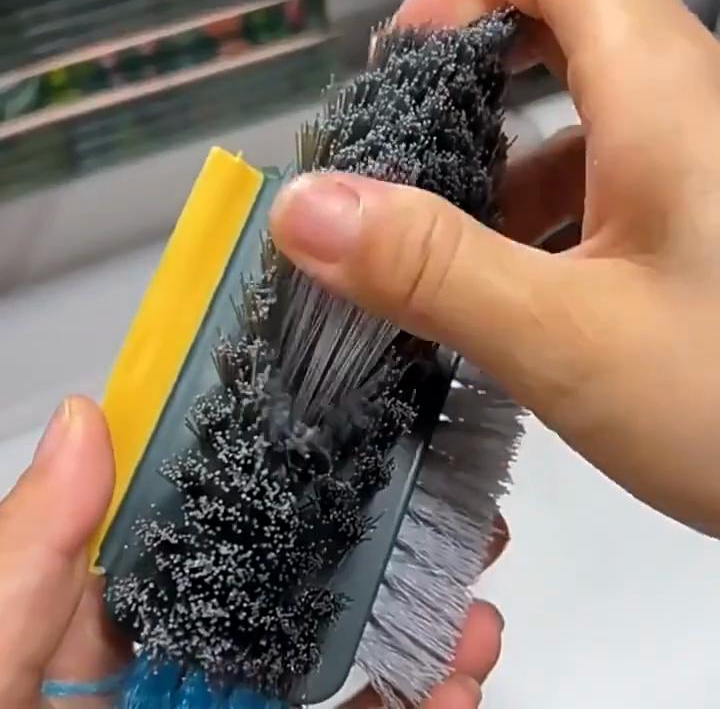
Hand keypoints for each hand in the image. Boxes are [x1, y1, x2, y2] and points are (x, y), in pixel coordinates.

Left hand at [0, 399, 505, 707]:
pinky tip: (457, 686)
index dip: (280, 484)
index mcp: (123, 626)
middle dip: (378, 557)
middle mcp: (193, 668)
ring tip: (472, 611)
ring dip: (419, 637)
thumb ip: (33, 554)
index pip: (211, 530)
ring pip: (348, 671)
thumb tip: (86, 420)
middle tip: (437, 515)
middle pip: (302, 596)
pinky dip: (419, 708)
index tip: (342, 446)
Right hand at [270, 0, 719, 536]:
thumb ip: (432, 271)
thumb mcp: (566, 339)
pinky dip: (542, 220)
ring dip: (501, 167)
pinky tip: (511, 289)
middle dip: (473, 74)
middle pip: (570, 34)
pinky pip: (607, 193)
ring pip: (585, 128)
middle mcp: (691, 119)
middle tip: (407, 148)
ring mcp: (698, 182)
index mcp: (666, 102)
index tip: (399, 72)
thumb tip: (303, 209)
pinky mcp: (697, 239)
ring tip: (439, 242)